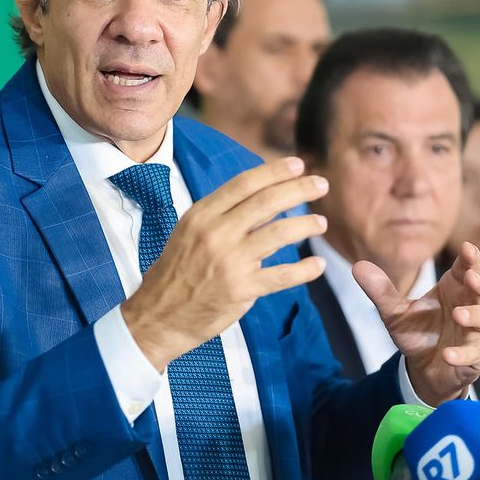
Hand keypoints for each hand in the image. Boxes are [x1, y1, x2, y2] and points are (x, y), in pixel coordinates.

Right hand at [122, 156, 328, 368]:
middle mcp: (216, 233)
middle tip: (321, 184)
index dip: (275, 171)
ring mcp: (229, 261)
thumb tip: (266, 205)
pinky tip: (319, 265)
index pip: (244, 183)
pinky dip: (305, 270)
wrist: (158, 314)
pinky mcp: (241, 289)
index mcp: (202, 215)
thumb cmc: (177, 272)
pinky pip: (282, 275)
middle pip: (266, 201)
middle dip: (299, 189)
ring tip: (321, 223)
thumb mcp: (191, 233)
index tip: (298, 165)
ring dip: (306, 225)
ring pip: (279, 233)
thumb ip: (225, 217)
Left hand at [353, 241, 479, 405]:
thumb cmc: (417, 333)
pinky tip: (448, 355)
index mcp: (454, 288)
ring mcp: (477, 330)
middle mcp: (471, 305)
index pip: (467, 267)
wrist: (423, 369)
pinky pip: (474, 352)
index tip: (467, 248)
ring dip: (474, 314)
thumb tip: (357, 266)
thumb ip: (381, 291)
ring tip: (458, 314)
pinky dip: (462, 354)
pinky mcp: (478, 355)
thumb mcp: (395, 313)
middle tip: (470, 276)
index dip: (470, 257)